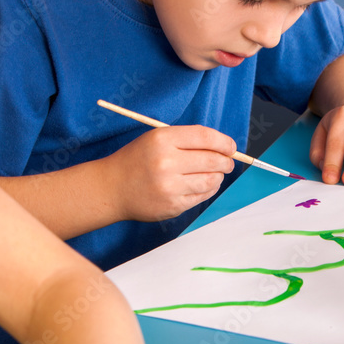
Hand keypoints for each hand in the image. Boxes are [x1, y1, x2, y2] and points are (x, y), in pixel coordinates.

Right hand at [104, 126, 235, 221]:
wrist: (112, 188)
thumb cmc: (138, 160)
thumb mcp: (157, 139)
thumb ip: (188, 140)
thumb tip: (225, 148)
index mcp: (162, 140)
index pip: (206, 137)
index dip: (224, 142)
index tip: (231, 147)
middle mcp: (166, 163)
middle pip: (212, 160)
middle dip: (226, 162)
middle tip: (227, 162)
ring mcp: (169, 187)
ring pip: (211, 181)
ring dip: (218, 177)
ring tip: (214, 174)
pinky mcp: (172, 205)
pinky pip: (202, 196)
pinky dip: (208, 190)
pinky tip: (202, 185)